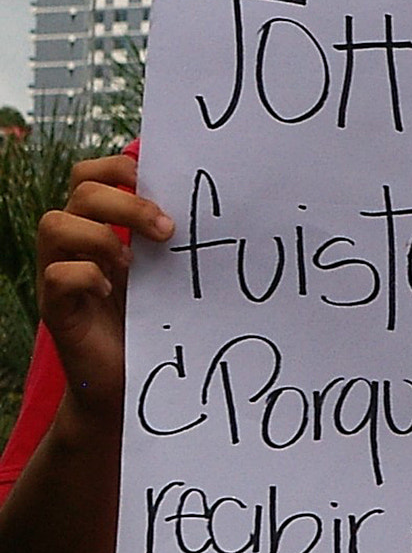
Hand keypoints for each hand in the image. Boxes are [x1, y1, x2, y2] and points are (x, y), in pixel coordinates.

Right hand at [36, 155, 173, 421]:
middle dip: (125, 201)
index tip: (164, 187)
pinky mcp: (57, 309)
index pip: (94, 173)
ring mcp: (61, 273)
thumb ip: (173, 240)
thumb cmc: (156, 322)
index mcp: (101, 226)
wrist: (132, 384)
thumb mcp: (166, 272)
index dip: (120, 167)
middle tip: (166, 230)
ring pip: (54, 223)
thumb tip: (216, 207)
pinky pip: (57, 275)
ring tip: (133, 264)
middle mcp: (76, 244)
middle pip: (80, 189)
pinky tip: (111, 292)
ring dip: (100, 236)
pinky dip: (87, 276)